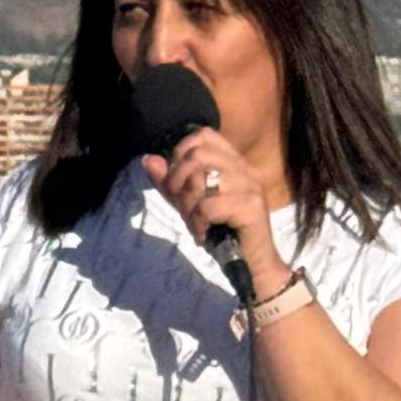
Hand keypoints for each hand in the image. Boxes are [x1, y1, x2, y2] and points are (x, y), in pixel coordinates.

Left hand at [141, 133, 279, 286]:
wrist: (252, 265)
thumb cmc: (222, 232)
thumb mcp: (190, 205)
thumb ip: (170, 183)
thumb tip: (148, 159)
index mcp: (234, 163)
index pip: (203, 135)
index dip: (181, 154)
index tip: (179, 182)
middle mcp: (245, 169)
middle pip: (197, 155)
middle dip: (179, 182)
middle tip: (184, 207)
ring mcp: (251, 186)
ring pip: (200, 181)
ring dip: (189, 207)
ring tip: (197, 222)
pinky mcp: (251, 206)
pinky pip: (208, 206)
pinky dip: (198, 223)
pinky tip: (205, 234)